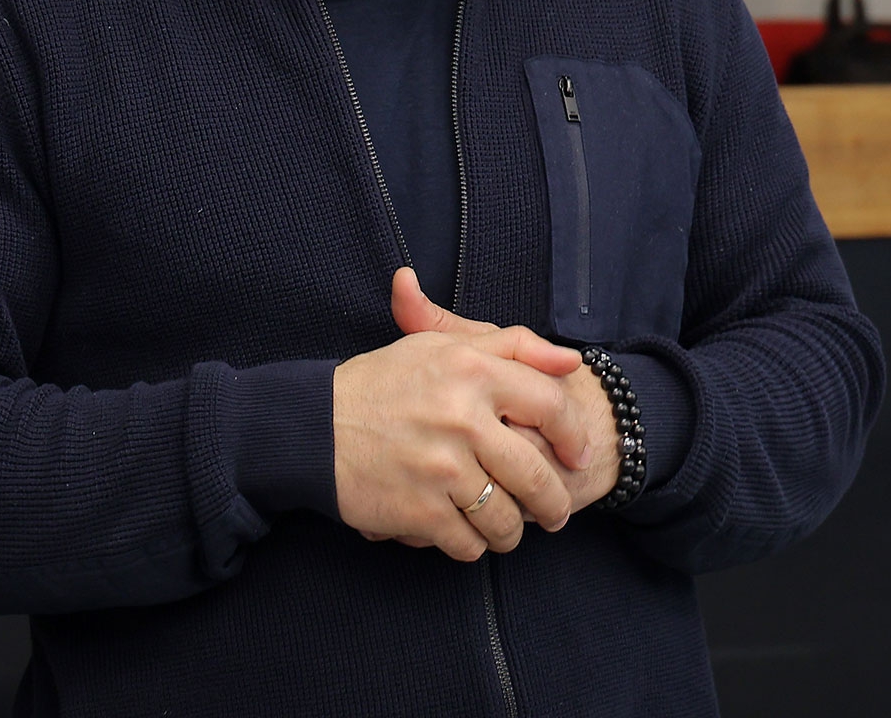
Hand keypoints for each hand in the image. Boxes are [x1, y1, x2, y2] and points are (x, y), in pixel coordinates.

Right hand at [332, 270, 595, 559]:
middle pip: (537, 475)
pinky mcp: (421, 510)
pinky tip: (464, 534)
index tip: (577, 455)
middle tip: (553, 512)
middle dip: (552, 503)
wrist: (313, 428)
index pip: (552, 405)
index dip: (574, 435)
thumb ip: (512, 345)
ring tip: (506, 528)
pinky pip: (469, 544)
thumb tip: (572, 360)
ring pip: (507, 519)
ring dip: (511, 531)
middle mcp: (462, 418)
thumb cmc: (383, 382)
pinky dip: (472, 546)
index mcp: (472, 370)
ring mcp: (442, 469)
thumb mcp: (443, 346)